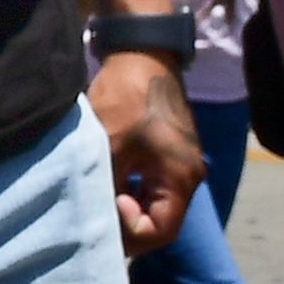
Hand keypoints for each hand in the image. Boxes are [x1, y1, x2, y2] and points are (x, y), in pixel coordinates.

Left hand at [92, 50, 201, 252]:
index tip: (108, 203)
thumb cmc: (125, 96)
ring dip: (126, 207)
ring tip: (98, 198)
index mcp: (181, 178)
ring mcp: (181, 164)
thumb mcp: (108, 147)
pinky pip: (152, 186)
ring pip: (154, 204)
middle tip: (95, 212)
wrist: (141, 52)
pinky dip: (130, 190)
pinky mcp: (170, 153)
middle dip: (126, 224)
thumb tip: (95, 222)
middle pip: (159, 222)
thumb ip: (106, 189)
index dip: (130, 230)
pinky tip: (107, 182)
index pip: (160, 231)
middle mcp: (189, 176)